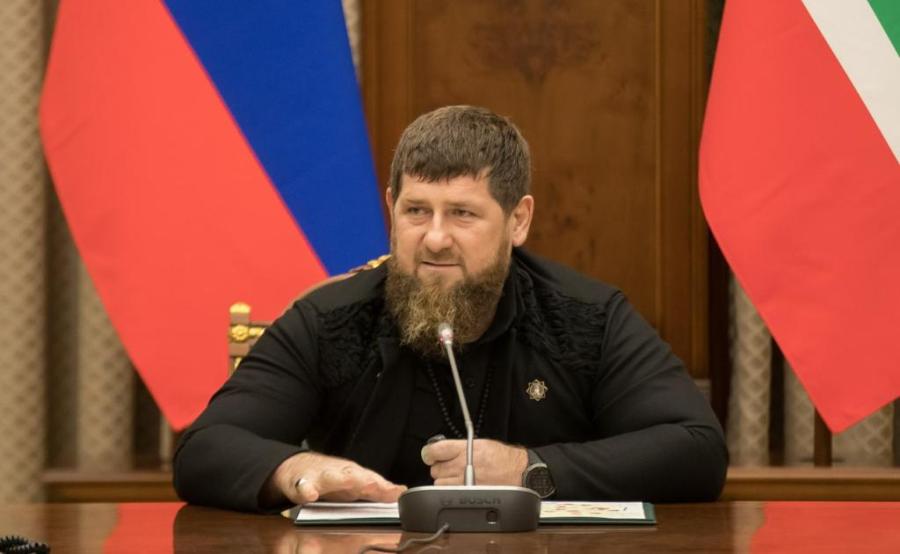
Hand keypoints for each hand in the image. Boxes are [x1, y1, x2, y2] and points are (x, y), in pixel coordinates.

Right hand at [263, 451, 406, 505]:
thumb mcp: (355, 483)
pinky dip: (305, 489)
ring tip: (347, 481)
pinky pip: (302, 487)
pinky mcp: (300, 483)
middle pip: (354, 476)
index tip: (399, 492)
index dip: (385, 487)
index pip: (373, 481)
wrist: (298, 468)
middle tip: (376, 486)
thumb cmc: (330, 477)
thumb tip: (400, 492)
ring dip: (338, 479)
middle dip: (365, 481)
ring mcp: (320, 477)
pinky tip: (309, 493)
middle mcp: (339, 473)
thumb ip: (377, 489)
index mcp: (354, 475)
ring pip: (330, 477)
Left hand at [421, 439, 527, 485]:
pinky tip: (461, 486)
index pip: (434, 451)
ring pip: (439, 484)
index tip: (429, 455)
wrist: (518, 471)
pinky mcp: (468, 494)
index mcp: (464, 449)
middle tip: (450, 466)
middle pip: (435, 470)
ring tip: (457, 477)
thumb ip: (457, 447)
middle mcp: (463, 466)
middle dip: (440, 468)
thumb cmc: (502, 457)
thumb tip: (440, 450)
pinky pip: (449, 495)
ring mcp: (465, 482)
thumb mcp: (479, 443)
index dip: (429, 453)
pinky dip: (452, 492)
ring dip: (445, 482)